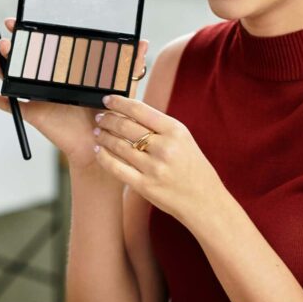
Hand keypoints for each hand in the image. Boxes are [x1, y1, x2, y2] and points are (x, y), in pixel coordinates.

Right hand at [0, 18, 148, 168]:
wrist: (101, 144)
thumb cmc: (107, 116)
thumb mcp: (118, 86)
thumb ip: (127, 64)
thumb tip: (142, 42)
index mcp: (63, 71)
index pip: (43, 46)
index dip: (30, 32)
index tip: (22, 18)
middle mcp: (45, 81)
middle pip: (22, 58)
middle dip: (11, 44)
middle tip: (5, 32)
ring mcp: (35, 96)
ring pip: (10, 77)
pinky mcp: (31, 113)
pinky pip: (6, 105)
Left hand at [91, 95, 222, 221]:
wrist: (204, 201)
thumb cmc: (193, 168)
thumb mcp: (183, 140)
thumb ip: (160, 127)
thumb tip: (130, 111)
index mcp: (175, 131)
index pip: (139, 110)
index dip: (119, 102)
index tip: (107, 100)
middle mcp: (164, 147)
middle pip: (125, 126)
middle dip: (108, 119)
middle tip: (99, 117)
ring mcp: (154, 167)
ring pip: (118, 146)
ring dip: (103, 136)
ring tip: (98, 132)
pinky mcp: (144, 186)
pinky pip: (116, 168)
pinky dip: (103, 157)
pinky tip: (99, 151)